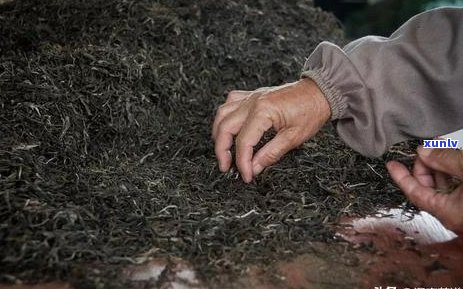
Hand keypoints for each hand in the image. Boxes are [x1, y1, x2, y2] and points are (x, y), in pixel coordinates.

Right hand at [212, 78, 330, 182]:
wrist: (320, 93)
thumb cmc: (311, 112)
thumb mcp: (294, 137)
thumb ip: (271, 153)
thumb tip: (254, 168)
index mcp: (263, 111)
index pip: (244, 141)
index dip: (242, 162)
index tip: (246, 175)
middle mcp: (253, 102)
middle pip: (225, 127)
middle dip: (222, 150)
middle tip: (226, 167)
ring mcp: (251, 96)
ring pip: (222, 113)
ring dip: (219, 133)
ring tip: (223, 150)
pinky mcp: (253, 95)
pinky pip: (231, 102)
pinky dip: (226, 115)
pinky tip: (229, 126)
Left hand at [387, 146, 462, 234]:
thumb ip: (445, 159)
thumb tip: (424, 151)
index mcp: (448, 212)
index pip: (414, 192)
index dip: (401, 176)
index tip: (391, 165)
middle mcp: (455, 217)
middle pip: (428, 189)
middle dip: (424, 166)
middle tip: (425, 149)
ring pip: (446, 188)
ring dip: (441, 167)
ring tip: (441, 148)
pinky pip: (458, 189)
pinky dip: (453, 173)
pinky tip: (456, 159)